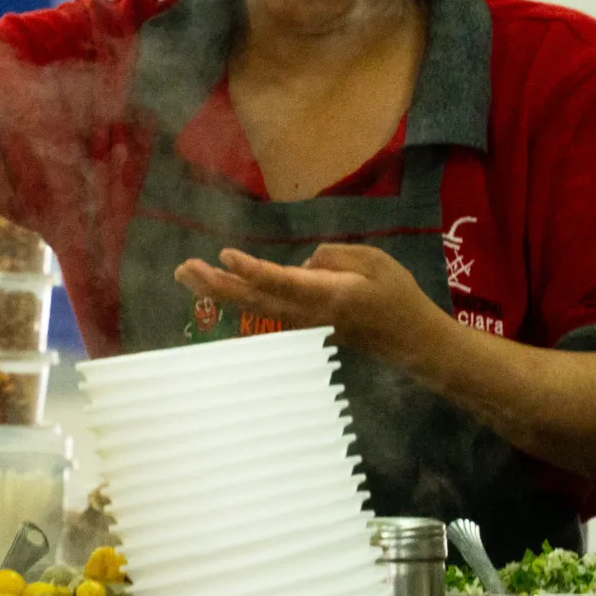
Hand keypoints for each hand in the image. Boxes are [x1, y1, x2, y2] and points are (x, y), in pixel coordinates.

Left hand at [173, 243, 451, 369]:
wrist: (411, 341)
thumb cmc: (398, 296)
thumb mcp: (375, 262)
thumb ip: (334, 257)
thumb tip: (301, 264)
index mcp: (328, 295)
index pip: (282, 283)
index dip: (252, 271)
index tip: (226, 255)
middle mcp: (307, 313)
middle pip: (254, 299)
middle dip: (217, 284)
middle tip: (183, 268)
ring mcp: (301, 323)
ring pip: (252, 306)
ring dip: (218, 290)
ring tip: (186, 273)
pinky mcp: (301, 324)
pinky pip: (262, 309)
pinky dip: (235, 296)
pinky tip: (214, 286)